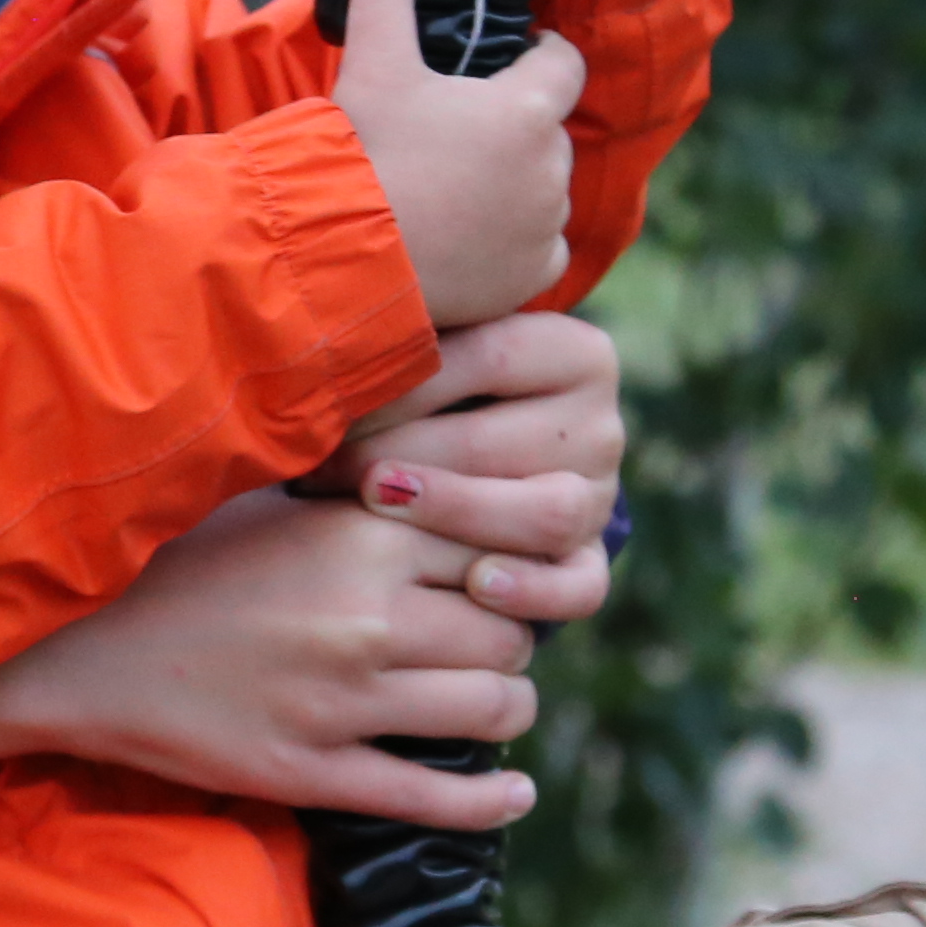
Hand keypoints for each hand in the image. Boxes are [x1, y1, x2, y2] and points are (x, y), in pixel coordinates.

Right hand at [0, 492, 548, 827]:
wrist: (72, 650)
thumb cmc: (170, 563)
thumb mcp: (270, 501)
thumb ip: (362, 498)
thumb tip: (444, 488)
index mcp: (363, 536)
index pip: (499, 548)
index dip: (506, 564)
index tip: (489, 575)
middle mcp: (369, 617)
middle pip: (510, 632)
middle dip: (509, 637)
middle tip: (483, 640)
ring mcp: (345, 703)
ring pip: (495, 707)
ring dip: (504, 704)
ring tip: (484, 699)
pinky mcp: (315, 773)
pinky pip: (436, 797)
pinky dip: (493, 798)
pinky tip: (514, 791)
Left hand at [317, 311, 623, 618]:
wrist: (474, 462)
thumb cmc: (429, 394)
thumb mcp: (432, 351)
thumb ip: (412, 335)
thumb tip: (337, 337)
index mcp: (576, 353)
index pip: (490, 357)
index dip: (404, 384)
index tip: (329, 402)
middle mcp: (601, 425)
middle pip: (501, 444)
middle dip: (399, 456)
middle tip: (324, 468)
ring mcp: (599, 499)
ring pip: (547, 513)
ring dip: (456, 511)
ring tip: (380, 505)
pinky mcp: (590, 562)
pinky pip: (579, 588)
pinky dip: (530, 591)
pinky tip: (474, 584)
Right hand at [329, 0, 577, 326]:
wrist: (347, 255)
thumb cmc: (367, 154)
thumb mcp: (373, 66)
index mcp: (528, 109)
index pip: (566, 63)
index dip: (543, 54)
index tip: (517, 56)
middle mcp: (551, 168)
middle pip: (551, 131)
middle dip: (519, 126)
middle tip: (464, 130)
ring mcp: (546, 227)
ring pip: (546, 191)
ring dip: (518, 184)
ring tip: (460, 187)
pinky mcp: (532, 276)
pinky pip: (543, 251)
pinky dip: (519, 242)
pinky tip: (476, 238)